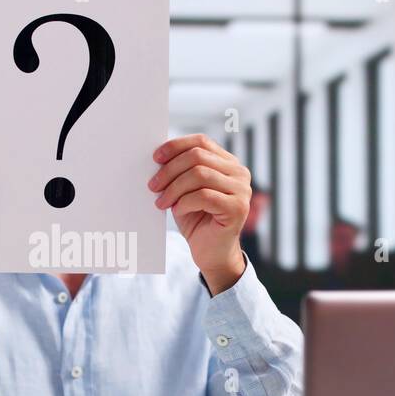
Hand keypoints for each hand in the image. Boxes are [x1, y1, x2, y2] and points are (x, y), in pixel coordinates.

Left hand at [149, 134, 249, 294]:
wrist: (211, 253)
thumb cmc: (197, 219)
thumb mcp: (185, 190)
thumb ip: (179, 171)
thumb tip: (157, 156)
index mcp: (228, 163)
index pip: (201, 142)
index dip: (176, 146)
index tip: (155, 158)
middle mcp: (239, 173)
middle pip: (198, 157)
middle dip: (170, 170)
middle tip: (153, 186)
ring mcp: (241, 190)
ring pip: (199, 175)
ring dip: (174, 188)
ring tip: (161, 202)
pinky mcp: (237, 208)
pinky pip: (204, 196)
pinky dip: (184, 202)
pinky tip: (177, 211)